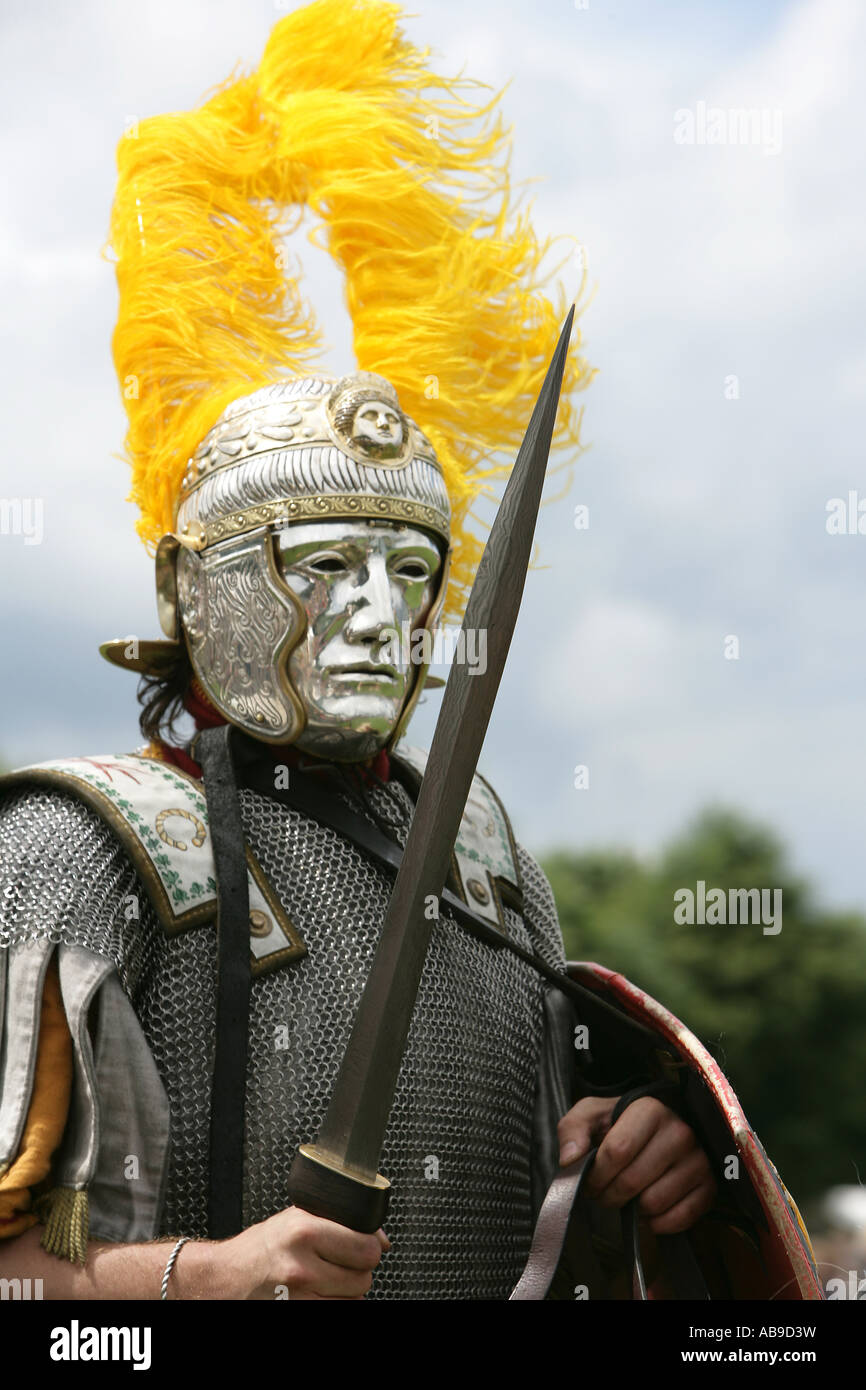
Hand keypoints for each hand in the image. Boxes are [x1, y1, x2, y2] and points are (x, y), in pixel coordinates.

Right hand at [224, 1207, 389, 1299]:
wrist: (227, 1277)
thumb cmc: (261, 1247)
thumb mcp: (297, 1218)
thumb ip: (339, 1222)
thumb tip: (381, 1239)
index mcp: (305, 1232)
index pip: (366, 1247)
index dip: (369, 1246)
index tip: (362, 1246)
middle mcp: (302, 1267)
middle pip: (364, 1276)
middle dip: (358, 1269)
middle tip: (340, 1262)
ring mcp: (300, 1298)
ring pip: (355, 1299)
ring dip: (347, 1290)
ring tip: (325, 1277)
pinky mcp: (298, 1314)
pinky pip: (340, 1312)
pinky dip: (335, 1303)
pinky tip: (320, 1292)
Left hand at [557, 1095, 716, 1234]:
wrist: (660, 1127)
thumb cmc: (622, 1122)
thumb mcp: (592, 1114)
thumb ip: (573, 1130)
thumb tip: (570, 1159)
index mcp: (650, 1110)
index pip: (617, 1152)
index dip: (596, 1174)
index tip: (590, 1179)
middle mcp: (680, 1133)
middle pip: (633, 1181)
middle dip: (609, 1194)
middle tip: (604, 1191)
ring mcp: (698, 1160)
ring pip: (654, 1203)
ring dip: (632, 1208)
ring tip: (627, 1195)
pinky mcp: (709, 1187)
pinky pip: (679, 1219)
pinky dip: (657, 1222)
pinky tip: (647, 1208)